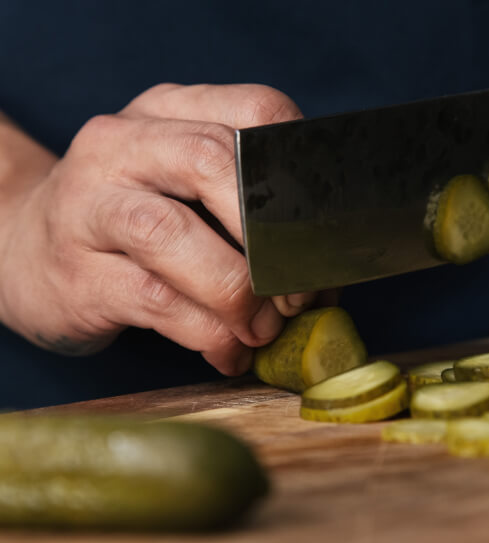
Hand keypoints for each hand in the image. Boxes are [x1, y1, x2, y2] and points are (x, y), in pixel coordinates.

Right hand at [0, 84, 318, 374]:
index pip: (258, 111)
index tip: (324, 237)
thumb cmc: (133, 226)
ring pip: (173, 232)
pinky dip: (209, 334)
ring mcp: (89, 205)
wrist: (23, 251)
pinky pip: (156, 301)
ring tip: (262, 329)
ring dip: (238, 291)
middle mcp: (124, 144)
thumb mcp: (188, 190)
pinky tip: (228, 352)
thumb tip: (325, 276)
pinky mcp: (76, 273)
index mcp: (170, 111)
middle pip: (215, 162)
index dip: (304, 177)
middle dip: (272, 237)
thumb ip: (250, 210)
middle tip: (297, 292)